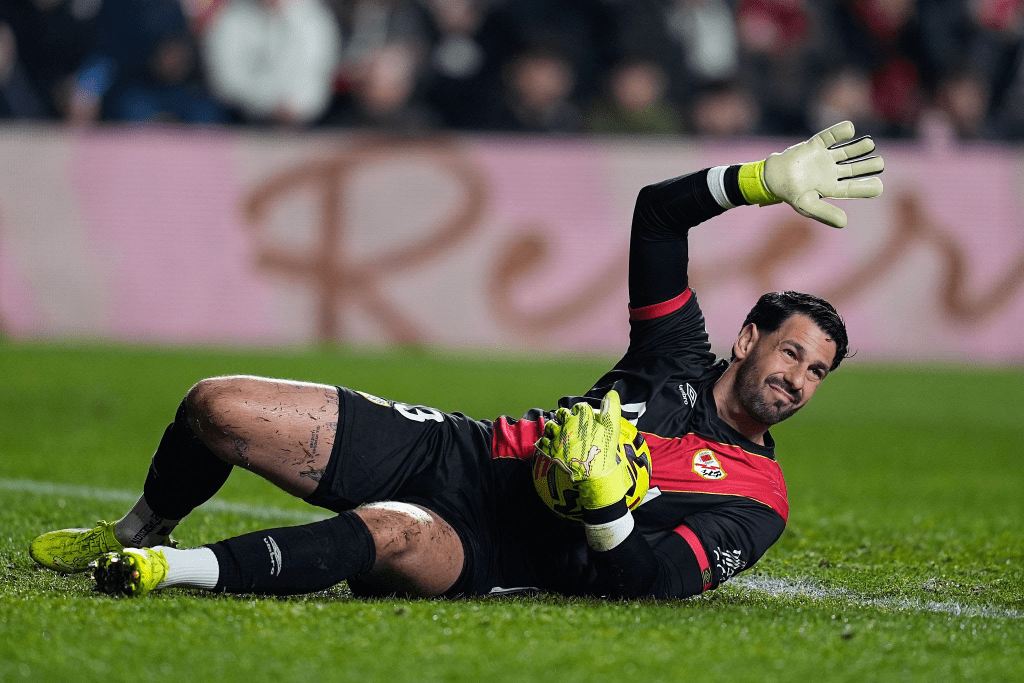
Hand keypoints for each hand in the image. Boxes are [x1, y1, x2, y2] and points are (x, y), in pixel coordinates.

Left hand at [536, 391, 629, 509]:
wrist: (596, 475)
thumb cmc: (604, 451)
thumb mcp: (612, 428)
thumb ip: (611, 408)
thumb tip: (612, 393)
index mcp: (582, 418)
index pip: (578, 407)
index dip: (581, 412)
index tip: (584, 418)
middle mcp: (568, 425)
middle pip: (562, 413)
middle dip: (566, 417)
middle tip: (572, 426)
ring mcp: (558, 437)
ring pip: (550, 425)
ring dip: (555, 427)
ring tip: (561, 433)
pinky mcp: (551, 450)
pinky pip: (543, 440)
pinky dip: (546, 440)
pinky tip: (553, 443)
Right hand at [745, 121, 883, 228]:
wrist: (771, 177)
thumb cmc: (789, 194)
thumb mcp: (807, 206)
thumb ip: (826, 213)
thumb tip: (845, 223)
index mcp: (830, 188)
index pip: (852, 188)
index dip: (866, 187)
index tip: (880, 187)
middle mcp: (830, 172)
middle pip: (853, 169)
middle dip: (867, 166)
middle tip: (880, 163)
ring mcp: (824, 158)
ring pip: (846, 152)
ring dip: (859, 148)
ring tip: (870, 144)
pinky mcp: (815, 145)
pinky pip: (830, 137)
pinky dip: (839, 132)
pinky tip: (850, 129)